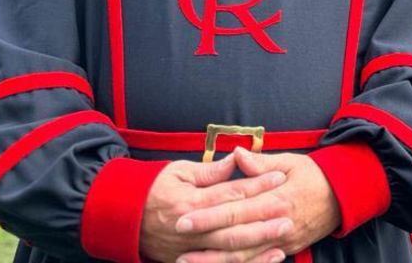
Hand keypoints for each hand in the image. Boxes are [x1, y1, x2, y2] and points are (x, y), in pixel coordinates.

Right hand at [139, 153, 291, 262]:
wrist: (122, 219)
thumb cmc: (153, 188)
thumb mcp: (178, 172)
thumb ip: (210, 172)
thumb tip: (238, 158)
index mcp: (189, 201)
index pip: (230, 192)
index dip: (256, 184)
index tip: (279, 176)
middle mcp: (191, 229)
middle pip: (234, 224)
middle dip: (263, 217)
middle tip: (289, 211)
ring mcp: (189, 250)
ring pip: (230, 250)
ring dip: (259, 243)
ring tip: (283, 235)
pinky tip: (267, 258)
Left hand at [175, 147, 340, 259]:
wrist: (344, 197)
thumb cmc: (314, 175)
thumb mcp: (291, 162)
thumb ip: (261, 163)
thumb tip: (236, 154)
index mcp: (277, 198)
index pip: (236, 208)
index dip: (209, 214)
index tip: (184, 216)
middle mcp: (278, 224)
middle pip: (235, 235)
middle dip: (204, 239)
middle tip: (178, 238)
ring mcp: (282, 241)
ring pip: (243, 256)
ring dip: (214, 260)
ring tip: (186, 260)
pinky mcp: (285, 251)